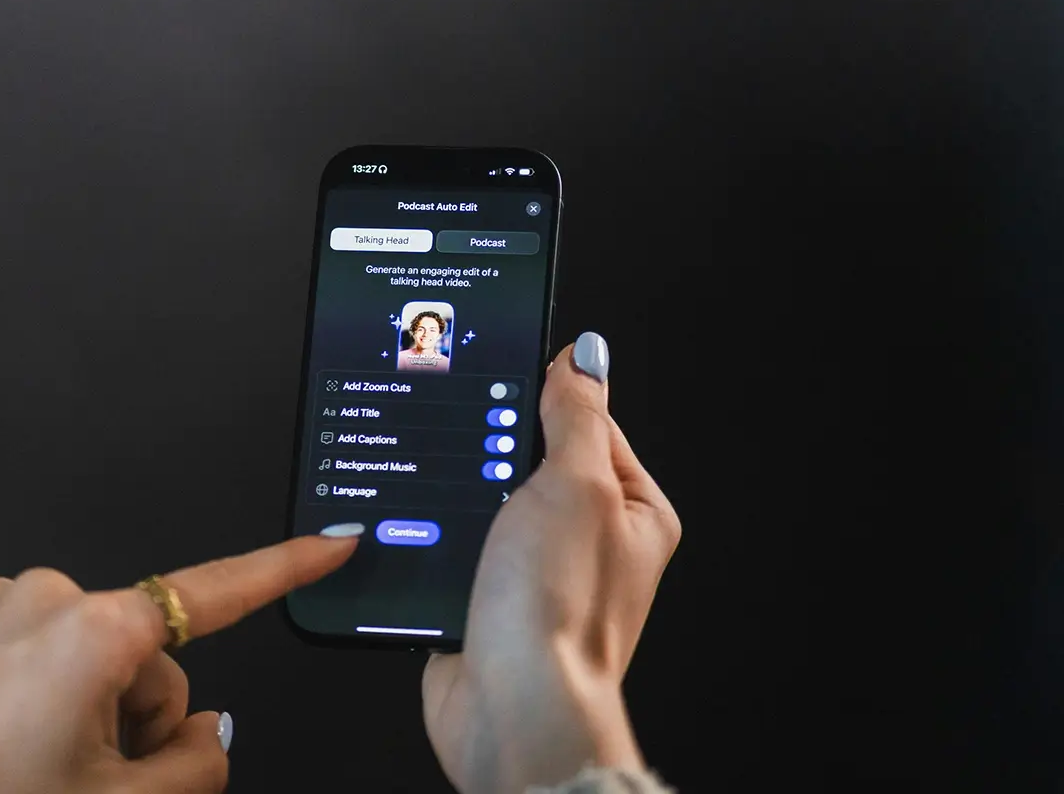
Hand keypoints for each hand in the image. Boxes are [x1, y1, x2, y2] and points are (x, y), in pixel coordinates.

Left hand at [0, 534, 357, 793]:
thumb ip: (196, 766)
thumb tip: (211, 734)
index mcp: (95, 631)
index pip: (216, 595)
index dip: (285, 571)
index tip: (331, 543)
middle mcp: (47, 596)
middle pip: (149, 658)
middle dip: (137, 719)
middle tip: (91, 777)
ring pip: (91, 657)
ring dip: (84, 711)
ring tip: (32, 767)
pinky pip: (36, 651)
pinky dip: (38, 695)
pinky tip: (2, 746)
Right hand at [423, 333, 680, 792]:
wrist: (511, 707)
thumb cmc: (560, 614)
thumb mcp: (576, 485)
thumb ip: (577, 415)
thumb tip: (584, 356)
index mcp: (632, 510)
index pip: (587, 422)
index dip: (541, 399)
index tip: (501, 384)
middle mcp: (590, 544)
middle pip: (529, 462)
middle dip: (490, 457)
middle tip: (474, 461)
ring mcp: (538, 576)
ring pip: (484, 507)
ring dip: (459, 505)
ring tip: (457, 515)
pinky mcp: (489, 604)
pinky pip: (455, 552)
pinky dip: (437, 545)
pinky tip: (432, 545)